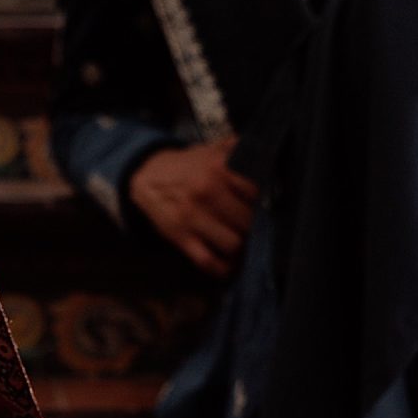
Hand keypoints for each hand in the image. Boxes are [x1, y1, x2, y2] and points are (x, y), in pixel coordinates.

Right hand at [125, 138, 257, 277]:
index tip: (266, 207)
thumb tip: (269, 155)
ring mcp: (193, 217)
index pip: (257, 193)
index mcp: (218, 168)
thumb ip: (240, 150)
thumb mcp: (213, 150)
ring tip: (243, 243)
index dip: (264, 202)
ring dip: (241, 248)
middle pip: (247, 222)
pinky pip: (208, 261)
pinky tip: (229, 264)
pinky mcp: (181, 237)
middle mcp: (206, 192)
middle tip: (255, 228)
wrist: (148, 176)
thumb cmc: (188, 166)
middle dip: (254, 227)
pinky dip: (222, 268)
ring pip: (233, 244)